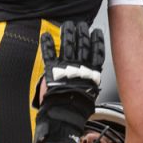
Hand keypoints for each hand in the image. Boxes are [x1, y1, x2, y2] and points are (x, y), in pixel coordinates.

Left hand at [34, 21, 104, 142]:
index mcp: (91, 74)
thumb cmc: (77, 110)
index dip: (97, 42)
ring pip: (67, 45)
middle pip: (82, 45)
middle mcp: (79, 67)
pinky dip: (46, 44)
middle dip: (82, 33)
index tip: (96, 33)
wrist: (64, 116)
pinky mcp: (51, 69)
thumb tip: (90, 83)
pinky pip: (49, 53)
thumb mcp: (90, 97)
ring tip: (68, 25)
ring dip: (67, 34)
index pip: (96, 53)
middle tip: (82, 25)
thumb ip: (89, 85)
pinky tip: (45, 36)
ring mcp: (65, 67)